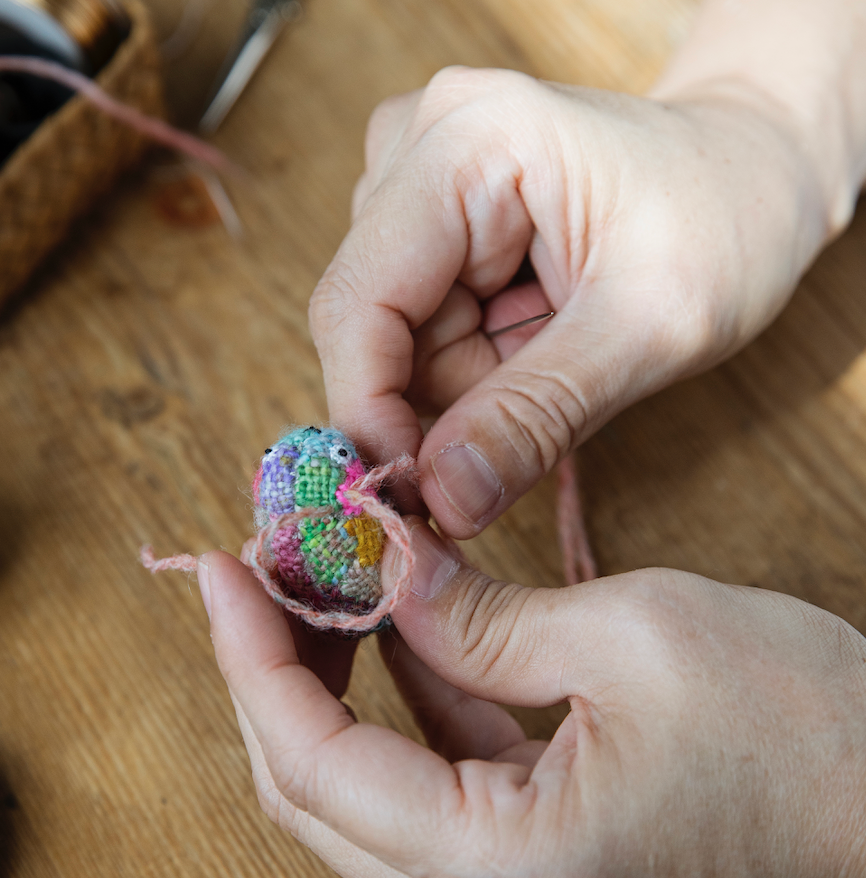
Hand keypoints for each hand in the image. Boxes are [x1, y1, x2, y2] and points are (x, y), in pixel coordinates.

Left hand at [199, 522, 865, 877]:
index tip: (222, 570)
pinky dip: (398, 710)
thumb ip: (478, 612)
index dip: (252, 658)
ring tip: (319, 586)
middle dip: (276, 674)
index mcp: (508, 870)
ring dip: (328, 689)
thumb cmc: (798, 724)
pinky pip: (426, 792)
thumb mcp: (626, 634)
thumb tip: (383, 567)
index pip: (315, 766)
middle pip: (317, 795)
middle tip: (262, 571)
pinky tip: (394, 631)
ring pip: (361, 796)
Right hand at [309, 67, 835, 535]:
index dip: (370, 414)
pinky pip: (415, 331)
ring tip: (558, 341)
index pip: (356, 304)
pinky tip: (533, 329)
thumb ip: (534, 418)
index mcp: (466, 143)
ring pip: (393, 341)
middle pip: (371, 330)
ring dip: (467, 379)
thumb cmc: (726, 222)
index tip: (417, 498)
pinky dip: (471, 361)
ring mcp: (416, 179)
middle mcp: (419, 147)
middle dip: (443, 397)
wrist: (752, 176)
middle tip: (537, 400)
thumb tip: (442, 504)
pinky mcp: (428, 217)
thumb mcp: (648, 329)